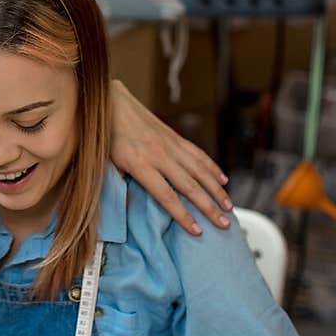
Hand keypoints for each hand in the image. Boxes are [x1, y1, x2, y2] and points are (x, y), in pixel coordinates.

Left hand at [109, 79, 232, 234]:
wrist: (112, 104)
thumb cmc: (106, 138)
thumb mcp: (107, 165)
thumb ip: (121, 186)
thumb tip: (129, 209)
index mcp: (140, 165)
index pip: (166, 196)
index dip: (183, 215)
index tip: (197, 231)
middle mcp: (160, 156)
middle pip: (190, 186)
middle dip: (209, 207)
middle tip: (223, 225)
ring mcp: (170, 145)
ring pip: (199, 170)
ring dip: (216, 190)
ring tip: (229, 207)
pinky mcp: (175, 137)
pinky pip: (198, 154)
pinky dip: (212, 168)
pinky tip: (223, 179)